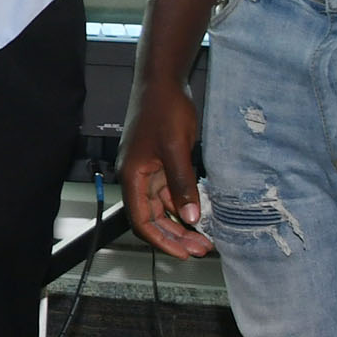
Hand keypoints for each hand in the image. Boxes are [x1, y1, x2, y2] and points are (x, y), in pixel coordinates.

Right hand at [118, 74, 212, 257]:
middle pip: (151, 218)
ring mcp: (147, 171)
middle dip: (175, 236)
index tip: (184, 253)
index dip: (162, 240)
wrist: (162, 83)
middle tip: (201, 249)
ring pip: (161, 207)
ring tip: (204, 237)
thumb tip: (192, 217)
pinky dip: (183, 205)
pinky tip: (200, 212)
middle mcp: (136, 177)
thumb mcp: (177, 149)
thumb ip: (182, 185)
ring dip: (181, 223)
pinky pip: (169, 192)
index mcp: (132, 176)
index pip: (142, 220)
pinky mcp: (159, 164)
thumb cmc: (164, 110)